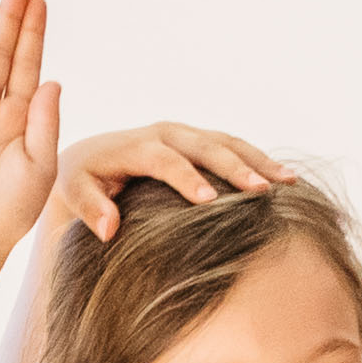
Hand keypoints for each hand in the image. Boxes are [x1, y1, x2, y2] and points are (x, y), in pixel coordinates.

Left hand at [52, 117, 283, 243]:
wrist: (88, 157)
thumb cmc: (80, 180)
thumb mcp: (74, 192)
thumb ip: (89, 208)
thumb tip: (109, 229)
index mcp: (136, 145)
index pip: (165, 160)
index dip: (187, 178)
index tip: (209, 201)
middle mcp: (166, 133)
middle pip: (206, 146)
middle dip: (236, 167)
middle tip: (263, 190)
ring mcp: (187, 135)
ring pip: (227, 142)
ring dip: (258, 160)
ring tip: (287, 181)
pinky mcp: (200, 141)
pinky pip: (233, 146)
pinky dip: (258, 159)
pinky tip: (283, 178)